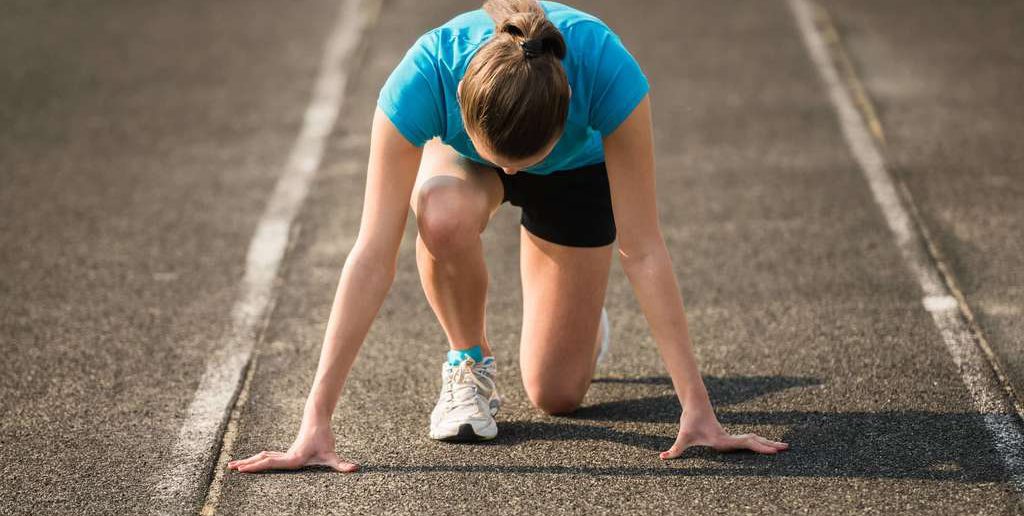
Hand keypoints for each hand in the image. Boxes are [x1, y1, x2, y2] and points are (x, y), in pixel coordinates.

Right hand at [227, 424, 358, 472]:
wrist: (318, 418)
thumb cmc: (324, 437)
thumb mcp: (332, 454)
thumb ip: (342, 464)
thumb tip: (355, 469)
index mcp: (292, 459)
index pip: (271, 464)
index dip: (256, 467)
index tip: (242, 469)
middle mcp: (286, 456)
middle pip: (262, 460)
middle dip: (247, 465)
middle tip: (230, 467)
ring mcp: (285, 453)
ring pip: (263, 457)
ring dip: (249, 461)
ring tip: (234, 465)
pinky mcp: (287, 452)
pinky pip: (268, 457)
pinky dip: (258, 459)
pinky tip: (253, 462)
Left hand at [659, 409, 788, 459]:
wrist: (695, 404)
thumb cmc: (689, 422)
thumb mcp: (682, 437)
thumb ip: (675, 449)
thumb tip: (663, 458)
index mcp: (723, 440)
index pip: (745, 444)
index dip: (759, 447)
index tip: (773, 450)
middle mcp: (729, 439)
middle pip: (754, 441)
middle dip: (769, 445)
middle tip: (786, 448)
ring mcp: (731, 437)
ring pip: (753, 440)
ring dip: (767, 443)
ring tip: (783, 447)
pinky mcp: (729, 436)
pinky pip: (748, 440)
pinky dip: (759, 443)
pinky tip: (767, 445)